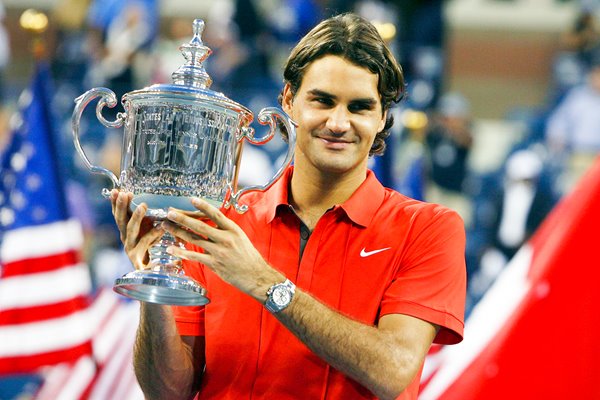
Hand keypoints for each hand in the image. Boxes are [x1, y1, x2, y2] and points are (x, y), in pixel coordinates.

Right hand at [109, 189, 162, 269]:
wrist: (151, 273)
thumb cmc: (150, 247)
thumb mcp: (148, 229)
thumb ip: (148, 218)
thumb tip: (153, 200)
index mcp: (126, 230)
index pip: (118, 214)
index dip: (115, 203)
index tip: (115, 190)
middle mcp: (125, 238)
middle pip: (120, 220)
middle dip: (121, 206)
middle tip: (125, 193)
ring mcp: (130, 247)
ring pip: (131, 230)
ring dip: (136, 216)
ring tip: (142, 205)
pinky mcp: (137, 257)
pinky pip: (145, 242)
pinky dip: (153, 233)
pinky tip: (160, 227)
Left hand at [161, 198, 282, 300]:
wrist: (255, 275)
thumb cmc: (248, 257)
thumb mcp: (240, 238)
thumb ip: (225, 231)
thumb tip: (211, 224)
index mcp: (233, 230)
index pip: (215, 214)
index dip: (203, 206)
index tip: (192, 199)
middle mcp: (225, 238)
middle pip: (200, 226)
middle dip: (182, 218)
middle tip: (170, 212)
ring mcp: (218, 251)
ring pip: (194, 239)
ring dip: (178, 232)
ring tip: (166, 226)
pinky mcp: (213, 263)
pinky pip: (194, 256)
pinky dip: (181, 252)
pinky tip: (171, 249)